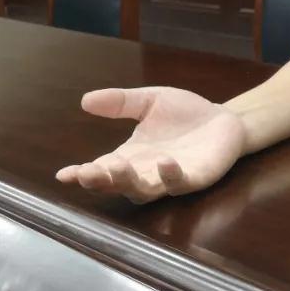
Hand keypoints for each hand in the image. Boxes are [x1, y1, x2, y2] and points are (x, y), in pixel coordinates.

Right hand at [55, 87, 246, 203]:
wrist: (225, 118)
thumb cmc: (184, 114)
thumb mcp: (150, 101)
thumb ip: (122, 102)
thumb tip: (85, 100)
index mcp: (131, 156)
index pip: (101, 170)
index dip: (83, 175)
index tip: (64, 174)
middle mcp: (146, 172)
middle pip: (118, 186)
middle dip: (101, 181)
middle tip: (86, 173)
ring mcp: (171, 178)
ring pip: (144, 190)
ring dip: (129, 182)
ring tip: (118, 167)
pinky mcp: (196, 178)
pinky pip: (181, 183)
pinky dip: (170, 176)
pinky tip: (164, 162)